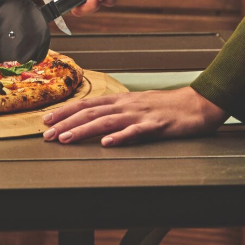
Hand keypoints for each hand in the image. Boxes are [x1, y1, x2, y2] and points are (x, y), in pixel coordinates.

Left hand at [41, 87, 227, 145]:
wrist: (198, 104)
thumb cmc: (166, 106)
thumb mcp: (136, 106)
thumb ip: (116, 112)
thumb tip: (93, 121)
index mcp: (120, 101)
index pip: (86, 104)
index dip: (65, 111)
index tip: (46, 120)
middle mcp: (126, 105)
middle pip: (90, 113)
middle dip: (66, 123)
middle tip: (47, 135)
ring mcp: (140, 114)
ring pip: (106, 122)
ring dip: (83, 130)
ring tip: (66, 139)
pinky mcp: (157, 125)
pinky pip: (136, 132)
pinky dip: (120, 137)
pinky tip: (106, 143)